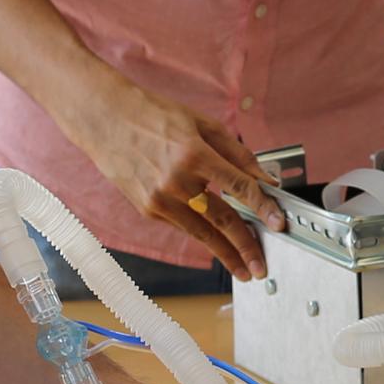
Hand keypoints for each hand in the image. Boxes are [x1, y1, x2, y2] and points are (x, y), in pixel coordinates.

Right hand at [63, 73, 283, 279]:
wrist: (105, 119)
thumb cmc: (154, 115)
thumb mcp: (203, 125)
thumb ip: (237, 153)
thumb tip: (265, 178)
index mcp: (193, 154)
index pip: (238, 187)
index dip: (262, 207)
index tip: (279, 223)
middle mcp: (175, 181)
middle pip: (220, 220)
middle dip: (244, 246)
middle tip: (260, 266)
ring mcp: (159, 199)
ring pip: (201, 232)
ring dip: (224, 253)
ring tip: (243, 268)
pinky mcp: (148, 210)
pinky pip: (183, 224)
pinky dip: (201, 233)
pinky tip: (215, 242)